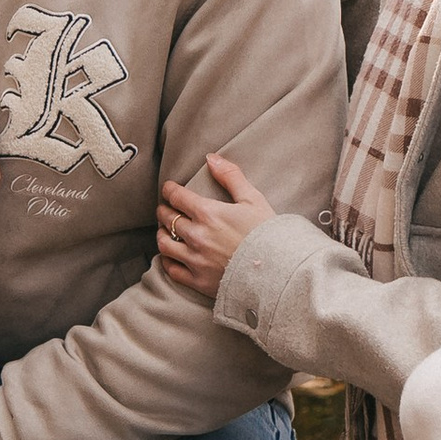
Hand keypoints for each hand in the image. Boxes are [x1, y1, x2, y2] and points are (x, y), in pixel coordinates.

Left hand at [157, 152, 280, 301]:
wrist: (278, 272)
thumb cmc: (268, 234)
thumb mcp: (253, 199)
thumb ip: (230, 176)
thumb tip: (211, 158)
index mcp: (208, 213)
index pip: (176, 196)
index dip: (169, 190)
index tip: (169, 189)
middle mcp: (197, 236)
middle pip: (167, 218)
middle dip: (164, 210)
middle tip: (166, 208)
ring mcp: (196, 260)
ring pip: (164, 244)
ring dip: (162, 234)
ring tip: (166, 231)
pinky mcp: (198, 281)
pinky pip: (172, 270)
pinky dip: (167, 260)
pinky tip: (171, 255)